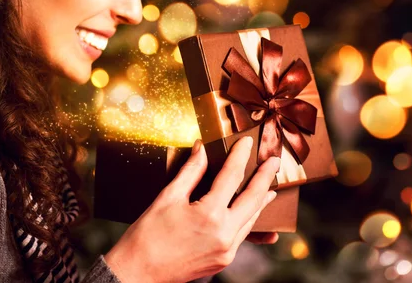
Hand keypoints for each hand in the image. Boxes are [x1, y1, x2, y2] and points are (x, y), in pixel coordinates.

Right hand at [104, 135, 280, 282]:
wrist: (138, 273)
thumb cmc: (148, 234)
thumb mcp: (168, 196)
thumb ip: (191, 171)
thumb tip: (202, 148)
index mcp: (209, 214)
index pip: (231, 176)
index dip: (240, 156)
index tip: (247, 142)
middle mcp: (223, 234)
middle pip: (252, 198)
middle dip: (264, 177)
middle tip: (274, 161)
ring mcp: (226, 250)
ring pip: (251, 218)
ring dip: (261, 199)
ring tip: (269, 184)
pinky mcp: (223, 260)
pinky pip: (243, 234)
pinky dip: (250, 218)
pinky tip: (255, 212)